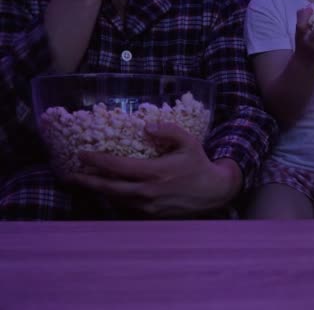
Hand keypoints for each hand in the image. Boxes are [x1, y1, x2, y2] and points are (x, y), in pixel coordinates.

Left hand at [65, 123, 242, 217]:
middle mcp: (148, 192)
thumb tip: (146, 126)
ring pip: (116, 199)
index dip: (96, 161)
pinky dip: (115, 198)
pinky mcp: (152, 214)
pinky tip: (108, 192)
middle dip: (87, 181)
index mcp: (155, 172)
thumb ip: (167, 131)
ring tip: (84, 183)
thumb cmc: (200, 164)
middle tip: (70, 175)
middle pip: (109, 188)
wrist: (214, 192)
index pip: (117, 167)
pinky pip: (127, 206)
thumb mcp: (188, 141)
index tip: (81, 154)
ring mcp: (149, 206)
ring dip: (99, 191)